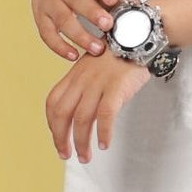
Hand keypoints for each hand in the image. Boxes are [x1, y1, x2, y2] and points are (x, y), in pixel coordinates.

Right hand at [17, 0, 124, 60]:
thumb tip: (134, 5)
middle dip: (93, 13)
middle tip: (108, 25)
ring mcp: (49, 1)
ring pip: (62, 19)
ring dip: (80, 35)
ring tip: (97, 48)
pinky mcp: (40, 16)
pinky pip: (47, 33)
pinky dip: (59, 46)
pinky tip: (73, 55)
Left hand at [45, 47, 150, 161]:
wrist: (138, 34)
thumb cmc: (120, 52)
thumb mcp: (94, 66)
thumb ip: (85, 84)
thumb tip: (81, 110)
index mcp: (74, 74)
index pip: (53, 102)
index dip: (52, 124)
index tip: (58, 139)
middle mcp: (82, 79)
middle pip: (62, 114)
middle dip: (60, 138)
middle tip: (66, 155)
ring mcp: (98, 83)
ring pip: (81, 119)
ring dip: (81, 142)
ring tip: (85, 157)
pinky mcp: (116, 87)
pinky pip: (105, 115)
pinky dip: (102, 133)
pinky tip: (104, 144)